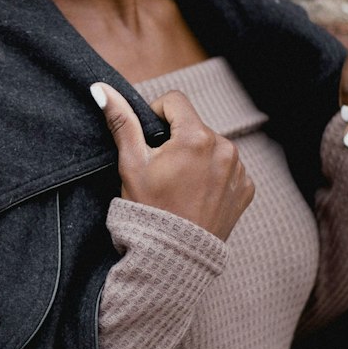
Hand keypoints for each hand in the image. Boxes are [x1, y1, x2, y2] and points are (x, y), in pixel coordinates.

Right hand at [91, 82, 253, 240]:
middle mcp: (225, 148)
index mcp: (196, 137)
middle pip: (194, 126)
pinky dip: (213, 176)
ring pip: (212, 147)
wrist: (174, 258)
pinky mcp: (245, 189)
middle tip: (163, 171)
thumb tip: (102, 89)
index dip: (157, 115)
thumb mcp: (131, 164)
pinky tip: (197, 197)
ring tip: (181, 186)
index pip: (175, 101)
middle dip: (178, 140)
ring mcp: (239, 170)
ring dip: (197, 157)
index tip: (150, 142)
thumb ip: (121, 121)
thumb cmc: (149, 211)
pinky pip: (228, 169)